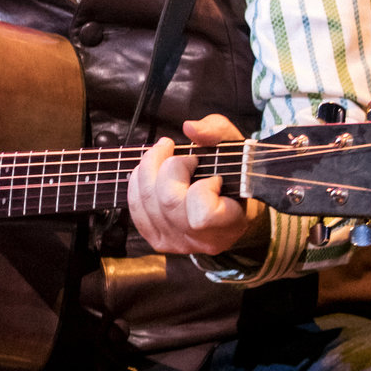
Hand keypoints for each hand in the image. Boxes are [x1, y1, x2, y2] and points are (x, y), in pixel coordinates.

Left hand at [127, 113, 263, 255]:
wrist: (228, 207)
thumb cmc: (234, 176)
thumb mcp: (235, 148)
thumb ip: (217, 132)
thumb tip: (189, 128)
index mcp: (228, 224)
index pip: (202, 213)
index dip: (204, 187)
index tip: (215, 177)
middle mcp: (200, 240)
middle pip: (168, 200)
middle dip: (171, 166)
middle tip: (185, 157)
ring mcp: (176, 242)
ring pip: (147, 202)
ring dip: (150, 168)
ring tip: (165, 154)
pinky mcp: (156, 238)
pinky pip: (135, 207)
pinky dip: (138, 182)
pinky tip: (150, 171)